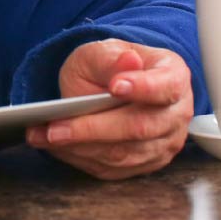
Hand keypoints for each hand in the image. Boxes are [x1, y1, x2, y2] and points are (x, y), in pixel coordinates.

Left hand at [26, 38, 192, 179]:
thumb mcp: (103, 51)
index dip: (142, 88)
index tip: (115, 87)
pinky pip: (112, 168)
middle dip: (93, 128)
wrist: (111, 85)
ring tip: (44, 136)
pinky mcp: (145, 164)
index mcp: (174, 77)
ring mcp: (164, 143)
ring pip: (123, 154)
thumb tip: (129, 61)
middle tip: (56, 127)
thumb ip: (111, 58)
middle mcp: (176, 115)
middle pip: (139, 127)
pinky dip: (80, 158)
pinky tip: (55, 146)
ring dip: (80, 147)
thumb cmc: (110, 66)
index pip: (165, 87)